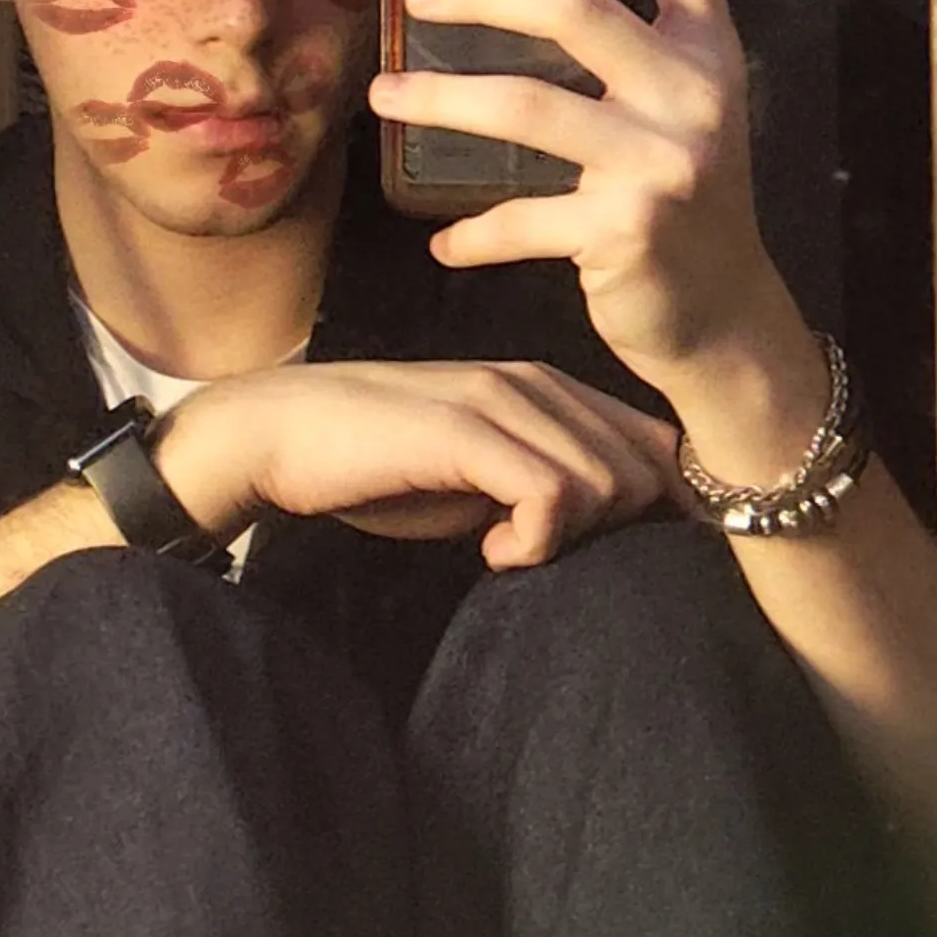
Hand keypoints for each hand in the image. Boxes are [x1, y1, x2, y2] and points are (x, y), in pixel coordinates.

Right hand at [156, 358, 682, 570]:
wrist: (281, 435)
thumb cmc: (376, 464)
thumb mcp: (480, 477)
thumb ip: (542, 485)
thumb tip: (610, 532)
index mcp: (544, 388)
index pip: (655, 444)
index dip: (654, 508)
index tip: (601, 553)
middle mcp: (534, 383)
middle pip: (647, 470)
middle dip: (612, 530)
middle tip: (540, 549)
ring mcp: (500, 401)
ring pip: (608, 484)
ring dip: (566, 538)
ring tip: (503, 547)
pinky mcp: (467, 430)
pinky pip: (553, 497)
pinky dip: (533, 543)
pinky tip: (488, 552)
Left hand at [367, 0, 786, 395]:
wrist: (726, 318)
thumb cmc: (684, 204)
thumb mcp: (681, 115)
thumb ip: (631, 58)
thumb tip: (516, 0)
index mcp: (707, 51)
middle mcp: (693, 93)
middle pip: (575, 8)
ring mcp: (662, 162)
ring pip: (525, 108)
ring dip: (439, 101)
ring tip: (382, 96)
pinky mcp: (626, 230)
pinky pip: (521, 220)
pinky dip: (474, 235)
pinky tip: (443, 243)